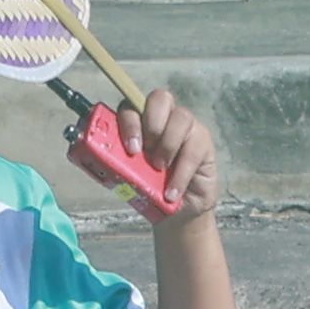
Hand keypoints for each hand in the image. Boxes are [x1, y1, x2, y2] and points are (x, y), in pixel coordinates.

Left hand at [94, 82, 221, 219]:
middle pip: (160, 98)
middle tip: (149, 154)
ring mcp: (187, 126)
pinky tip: (172, 192)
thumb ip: (119, 163)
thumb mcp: (131, 177)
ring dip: (168, 145)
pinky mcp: (204, 142)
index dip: (130, 122)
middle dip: (153, 124)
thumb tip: (105, 159)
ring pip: (181, 117)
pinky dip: (181, 173)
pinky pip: (194, 148)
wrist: (180, 210)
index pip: (131, 105)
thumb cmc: (152, 188)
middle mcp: (165, 116)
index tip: (132, 149)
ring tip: (160, 169)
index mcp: (141, 120)